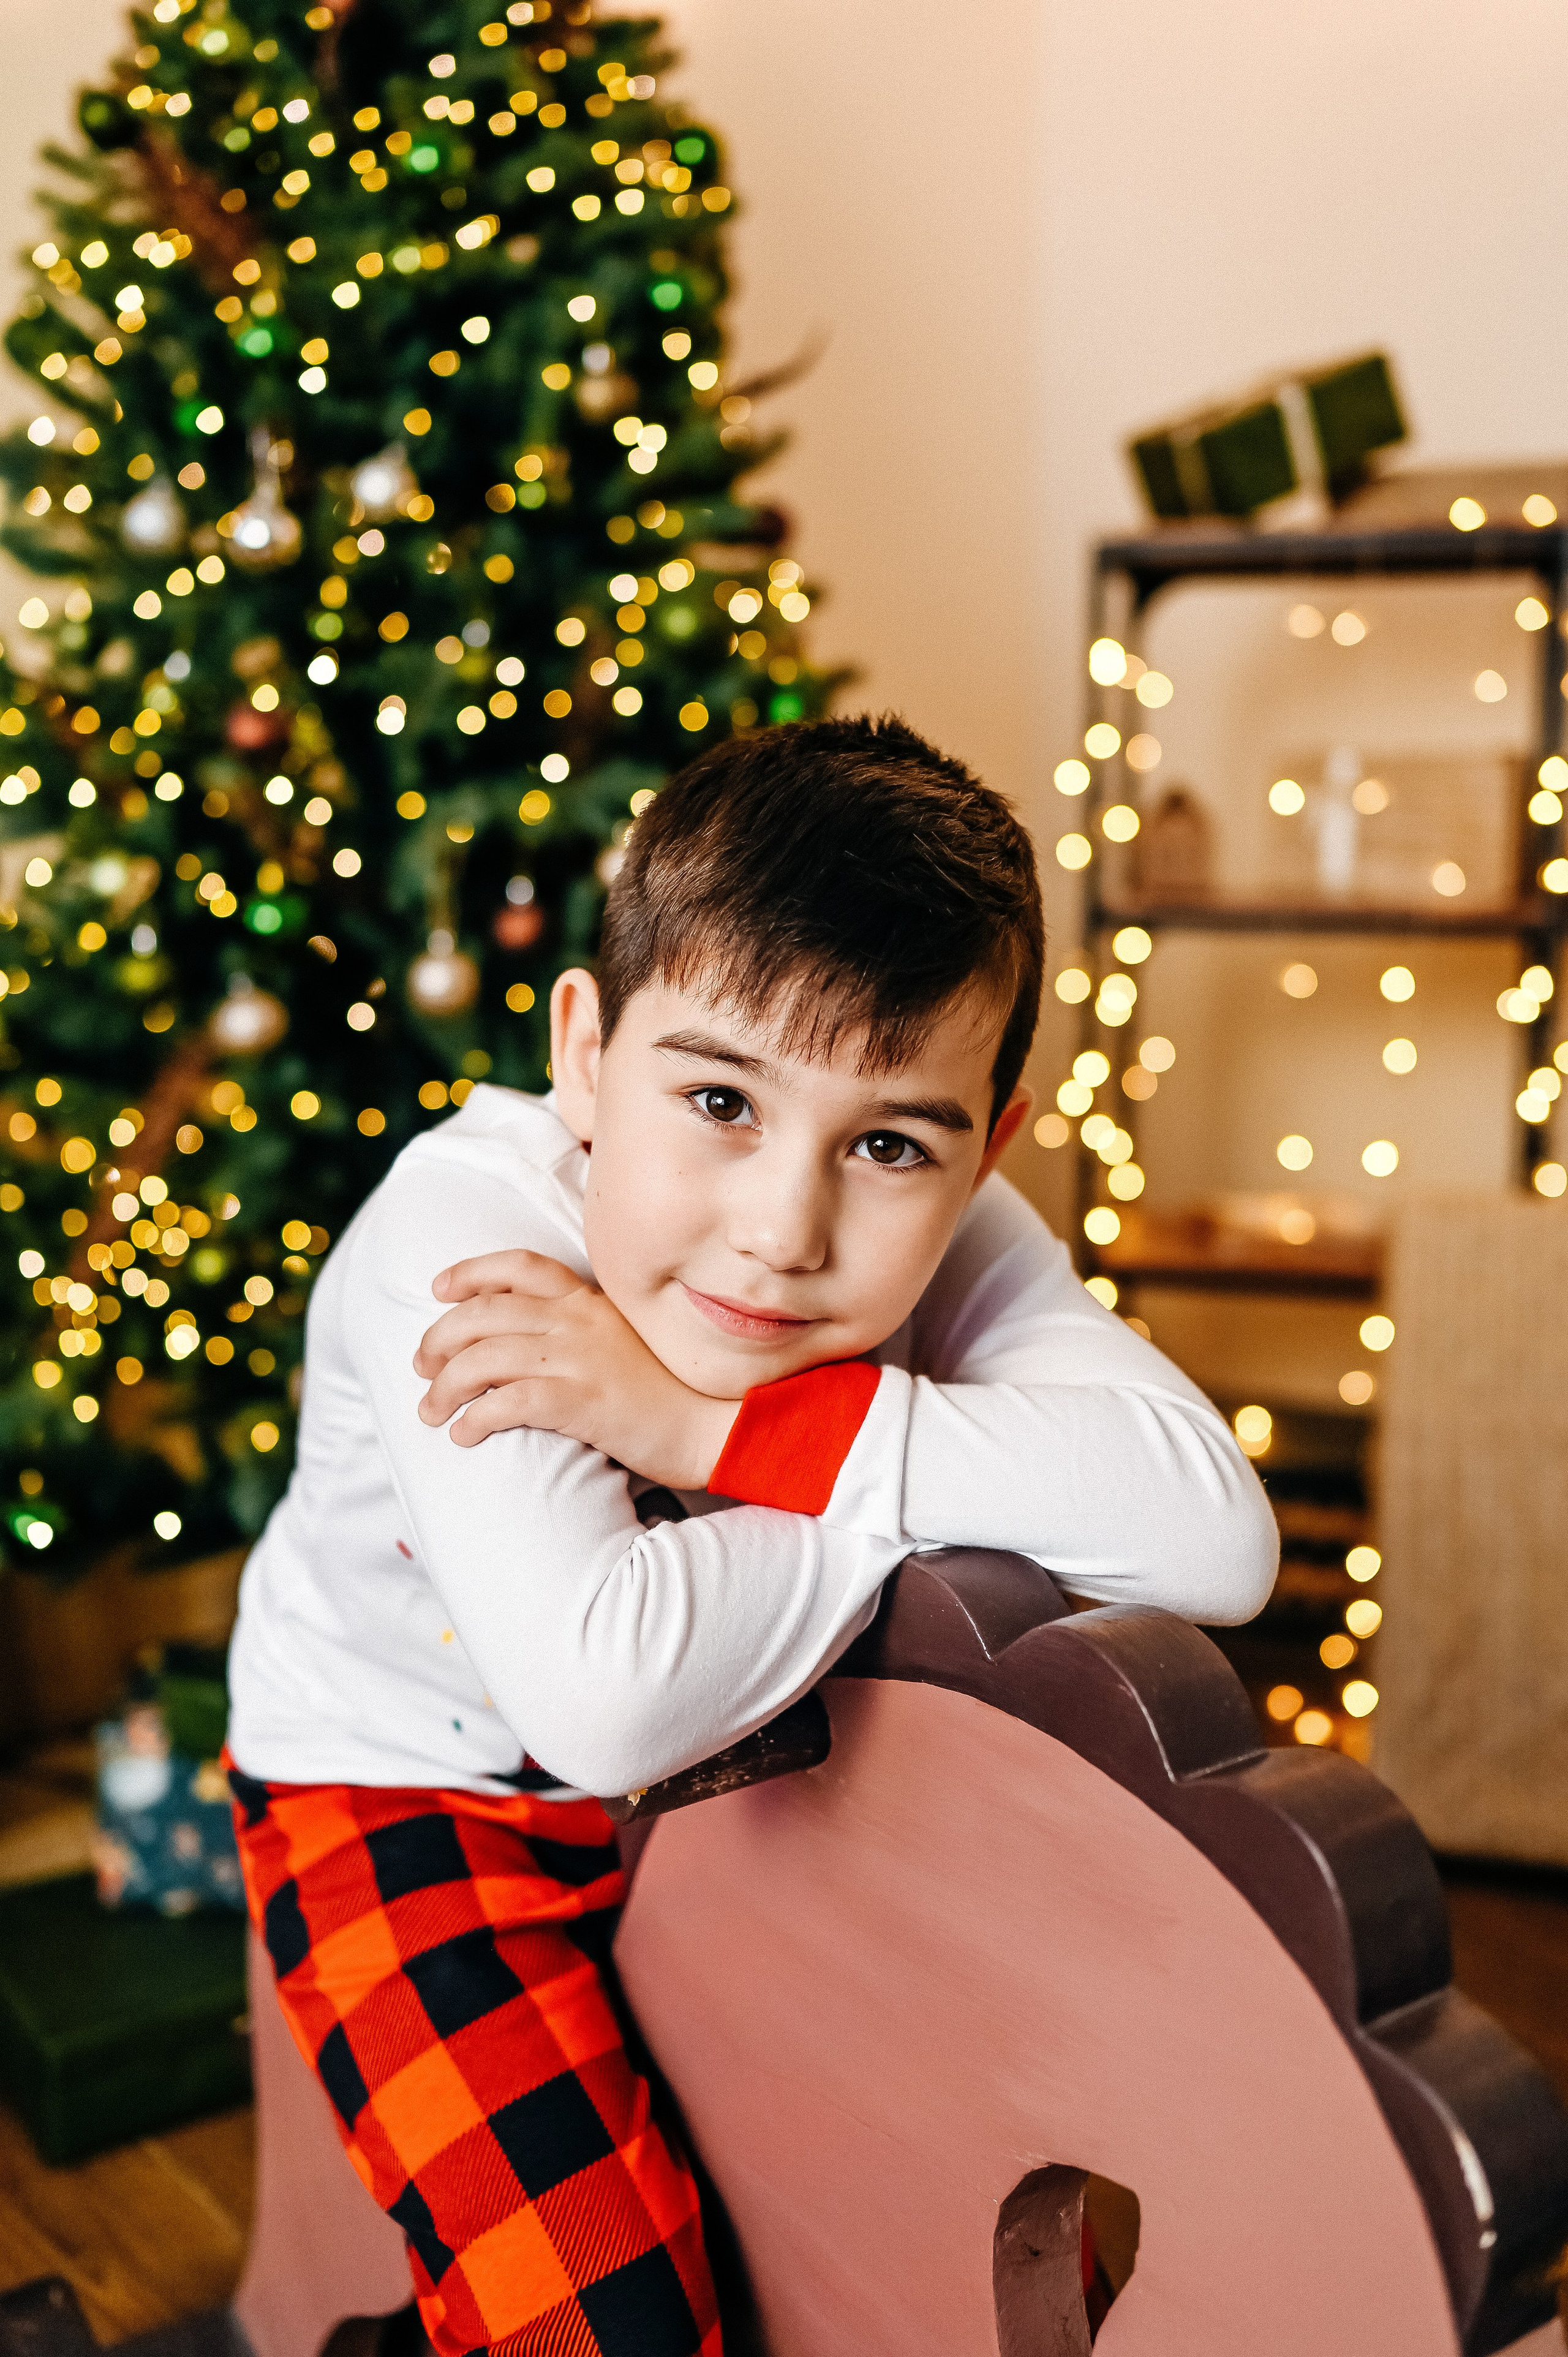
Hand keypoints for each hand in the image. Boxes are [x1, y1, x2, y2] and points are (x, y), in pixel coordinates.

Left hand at [414, 1249, 740, 1490]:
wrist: (716, 1426)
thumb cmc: (672, 1392)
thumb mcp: (627, 1341)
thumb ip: (585, 1330)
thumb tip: (535, 1342)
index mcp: (590, 1301)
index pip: (520, 1266)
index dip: (471, 1272)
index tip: (439, 1289)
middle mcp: (579, 1321)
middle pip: (483, 1313)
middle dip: (439, 1337)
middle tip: (421, 1365)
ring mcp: (579, 1359)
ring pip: (484, 1358)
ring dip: (444, 1386)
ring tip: (430, 1411)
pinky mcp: (582, 1401)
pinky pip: (508, 1402)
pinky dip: (475, 1417)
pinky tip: (464, 1434)